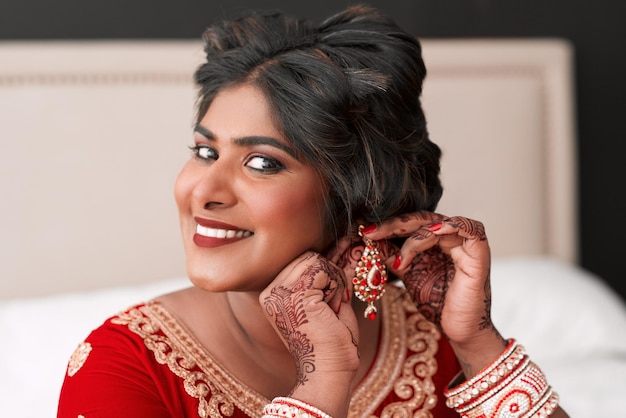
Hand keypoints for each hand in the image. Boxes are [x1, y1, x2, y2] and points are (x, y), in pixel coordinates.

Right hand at [259, 251, 358, 415]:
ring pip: (316, 259)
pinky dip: (336, 285)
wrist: (330, 371)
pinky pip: (323, 268)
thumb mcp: (331, 299)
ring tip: (332, 308)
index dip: (325, 272)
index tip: (333, 296)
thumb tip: (349, 243)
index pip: (302, 259)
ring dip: (334, 282)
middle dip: (330, 275)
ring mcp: (280, 292)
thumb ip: (332, 272)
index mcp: (274, 293)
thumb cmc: (333, 340)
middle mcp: (271, 291)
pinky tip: (333, 307)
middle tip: (333, 304)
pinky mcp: (295, 295)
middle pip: (308, 255)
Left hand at [361, 211, 506, 375]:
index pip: (411, 222)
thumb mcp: (408, 274)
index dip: (388, 225)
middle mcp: (452, 237)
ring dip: (414, 236)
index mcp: (437, 239)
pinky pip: (465, 227)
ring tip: (400, 260)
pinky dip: (445, 228)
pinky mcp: (479, 252)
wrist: (459, 331)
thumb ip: (393, 256)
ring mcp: (467, 242)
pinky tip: (428, 235)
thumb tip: (369, 241)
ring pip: (437, 222)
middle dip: (393, 225)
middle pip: (421, 218)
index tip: (364, 233)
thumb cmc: (438, 303)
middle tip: (371, 234)